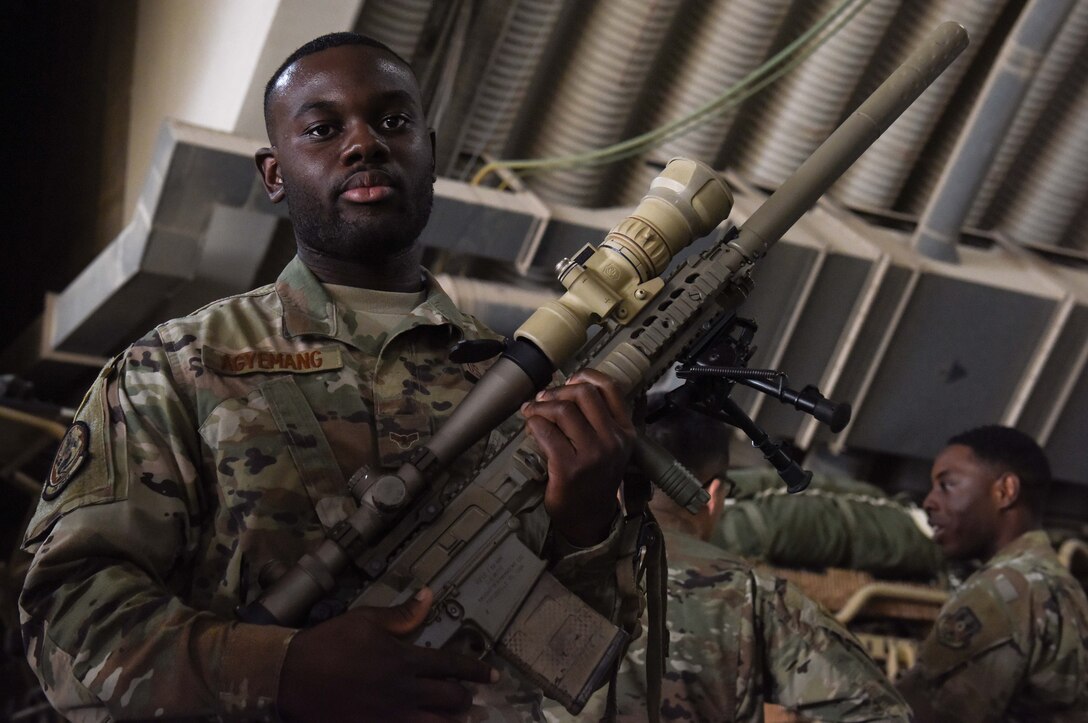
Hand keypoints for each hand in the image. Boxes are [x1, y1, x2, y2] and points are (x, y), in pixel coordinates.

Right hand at [278, 588, 496, 721]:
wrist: (293, 676)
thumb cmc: (330, 643)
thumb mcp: (365, 620)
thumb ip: (402, 615)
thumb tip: (429, 596)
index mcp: (404, 660)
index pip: (452, 666)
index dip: (477, 671)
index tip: (493, 675)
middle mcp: (404, 692)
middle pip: (450, 700)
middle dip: (467, 699)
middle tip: (472, 698)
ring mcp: (391, 717)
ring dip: (452, 721)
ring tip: (459, 719)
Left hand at [521, 369, 634, 546]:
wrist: (589, 518)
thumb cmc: (594, 480)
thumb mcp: (610, 448)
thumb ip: (599, 420)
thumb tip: (566, 388)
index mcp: (625, 432)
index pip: (610, 388)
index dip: (586, 376)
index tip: (569, 379)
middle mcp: (613, 441)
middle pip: (583, 394)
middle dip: (558, 391)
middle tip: (543, 399)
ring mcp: (593, 455)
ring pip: (562, 410)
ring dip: (540, 407)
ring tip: (532, 413)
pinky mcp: (569, 467)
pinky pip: (546, 431)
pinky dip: (533, 425)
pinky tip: (531, 430)